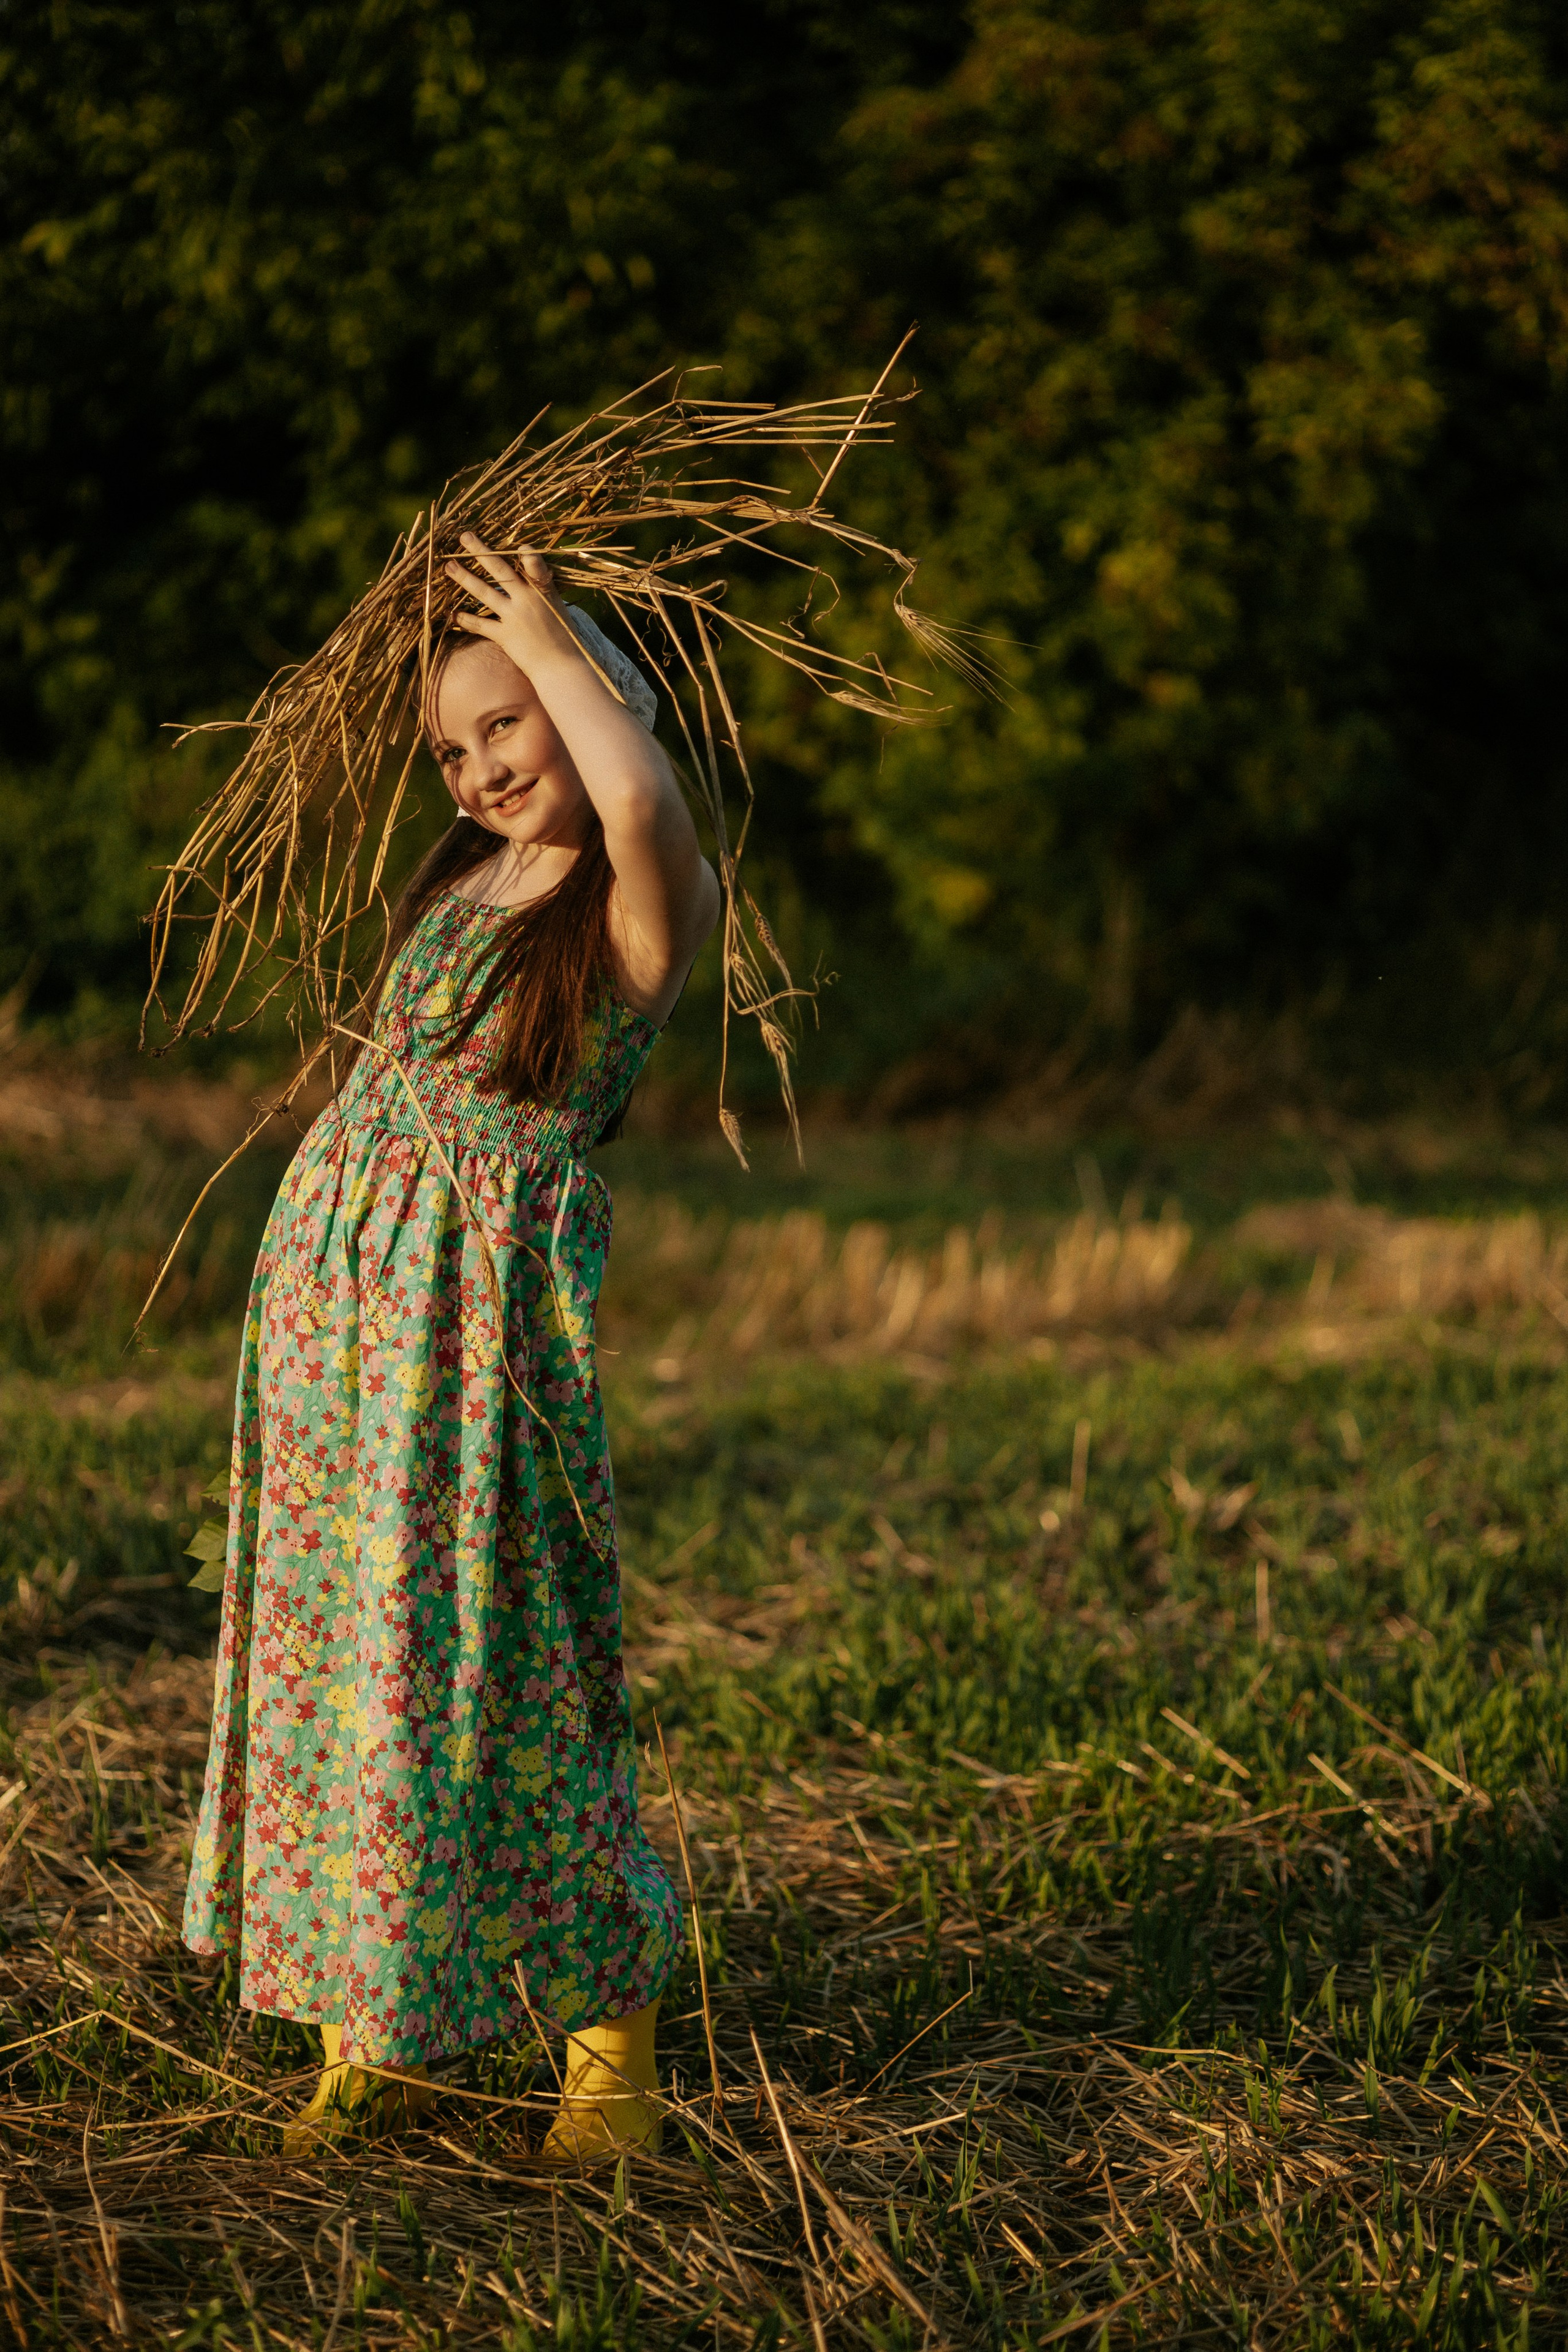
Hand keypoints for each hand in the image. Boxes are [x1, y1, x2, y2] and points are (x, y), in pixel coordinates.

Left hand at [443, 533, 577, 672]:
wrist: (561, 667)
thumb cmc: (563, 635)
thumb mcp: (556, 604)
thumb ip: (540, 583)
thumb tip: (526, 561)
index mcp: (544, 590)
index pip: (534, 565)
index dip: (527, 555)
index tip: (518, 546)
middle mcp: (527, 599)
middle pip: (501, 571)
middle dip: (481, 552)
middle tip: (464, 536)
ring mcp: (514, 617)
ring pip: (485, 592)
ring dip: (465, 578)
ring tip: (449, 566)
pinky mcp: (504, 636)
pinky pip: (480, 624)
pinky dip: (465, 619)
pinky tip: (451, 614)